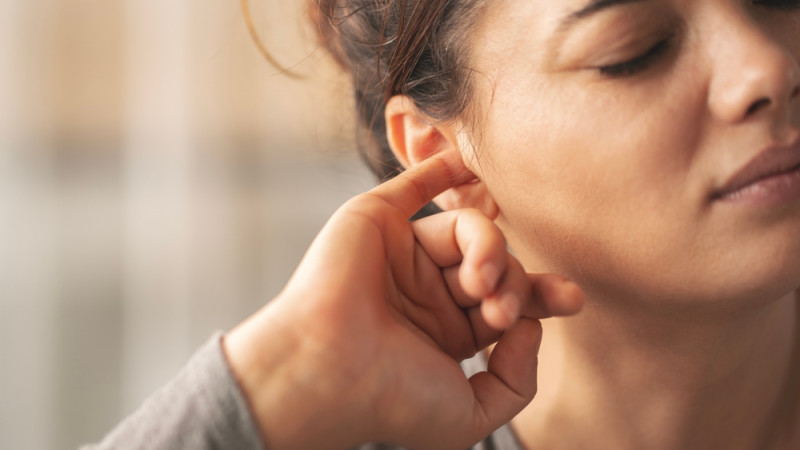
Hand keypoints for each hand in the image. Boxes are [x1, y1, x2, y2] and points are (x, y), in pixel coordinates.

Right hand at [223, 150, 582, 448]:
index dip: (542, 297)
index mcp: (445, 332)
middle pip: (495, 265)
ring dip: (490, 249)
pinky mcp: (378, 221)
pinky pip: (416, 184)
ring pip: (469, 230)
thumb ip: (516, 380)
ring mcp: (403, 253)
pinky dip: (443, 167)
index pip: (506, 302)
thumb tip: (530, 328)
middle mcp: (427, 290)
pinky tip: (471, 161)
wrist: (328, 374)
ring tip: (481, 283)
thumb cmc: (390, 401)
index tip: (572, 300)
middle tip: (502, 308)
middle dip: (515, 282)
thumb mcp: (471, 416)